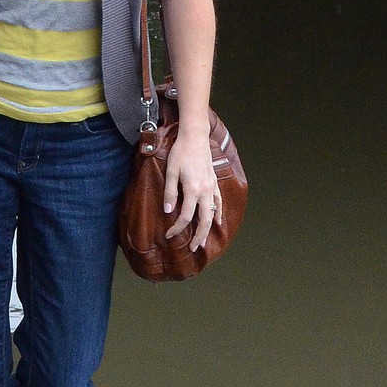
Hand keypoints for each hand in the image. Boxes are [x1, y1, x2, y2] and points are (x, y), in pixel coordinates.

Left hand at [163, 117, 228, 249]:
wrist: (195, 138)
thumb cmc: (181, 153)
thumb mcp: (171, 172)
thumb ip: (170, 193)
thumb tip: (168, 211)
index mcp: (193, 190)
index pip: (186, 216)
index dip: (177, 228)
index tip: (169, 234)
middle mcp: (205, 191)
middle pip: (204, 220)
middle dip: (199, 236)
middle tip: (193, 248)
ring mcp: (212, 187)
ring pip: (213, 213)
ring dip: (208, 228)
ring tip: (204, 239)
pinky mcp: (214, 183)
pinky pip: (218, 202)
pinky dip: (218, 213)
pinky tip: (217, 220)